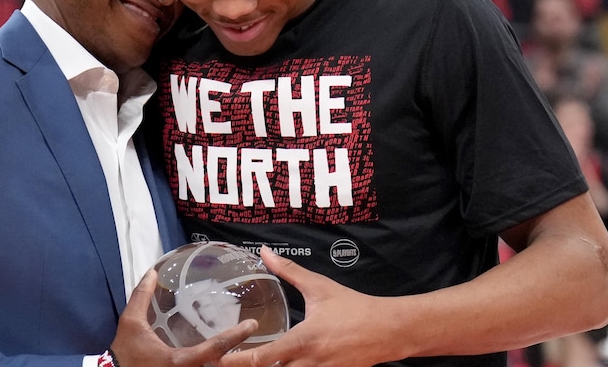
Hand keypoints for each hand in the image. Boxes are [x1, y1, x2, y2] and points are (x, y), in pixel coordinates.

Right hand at [110, 270, 257, 366]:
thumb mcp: (131, 324)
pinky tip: (228, 360)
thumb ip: (141, 297)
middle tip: (263, 344)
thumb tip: (151, 273)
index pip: (215, 348)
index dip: (235, 336)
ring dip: (233, 365)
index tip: (252, 325)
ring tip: (253, 354)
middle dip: (243, 361)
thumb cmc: (125, 354)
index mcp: (181, 361)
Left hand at [220, 247, 407, 366]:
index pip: (263, 359)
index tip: (219, 358)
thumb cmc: (353, 308)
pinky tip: (280, 365)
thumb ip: (289, 271)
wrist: (388, 330)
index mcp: (303, 340)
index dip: (237, 361)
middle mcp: (309, 363)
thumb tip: (265, 253)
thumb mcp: (319, 287)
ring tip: (250, 364)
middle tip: (227, 363)